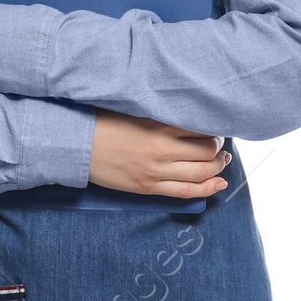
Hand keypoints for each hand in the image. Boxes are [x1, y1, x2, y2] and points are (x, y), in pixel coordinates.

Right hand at [88, 112, 229, 198]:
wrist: (77, 145)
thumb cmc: (103, 122)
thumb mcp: (134, 109)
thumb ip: (161, 112)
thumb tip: (188, 111)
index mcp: (159, 125)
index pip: (201, 127)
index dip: (215, 127)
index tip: (216, 124)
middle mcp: (162, 149)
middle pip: (207, 151)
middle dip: (219, 147)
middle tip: (220, 142)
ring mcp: (156, 171)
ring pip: (201, 172)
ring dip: (218, 166)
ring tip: (223, 160)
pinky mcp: (149, 187)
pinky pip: (186, 191)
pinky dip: (207, 188)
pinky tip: (219, 183)